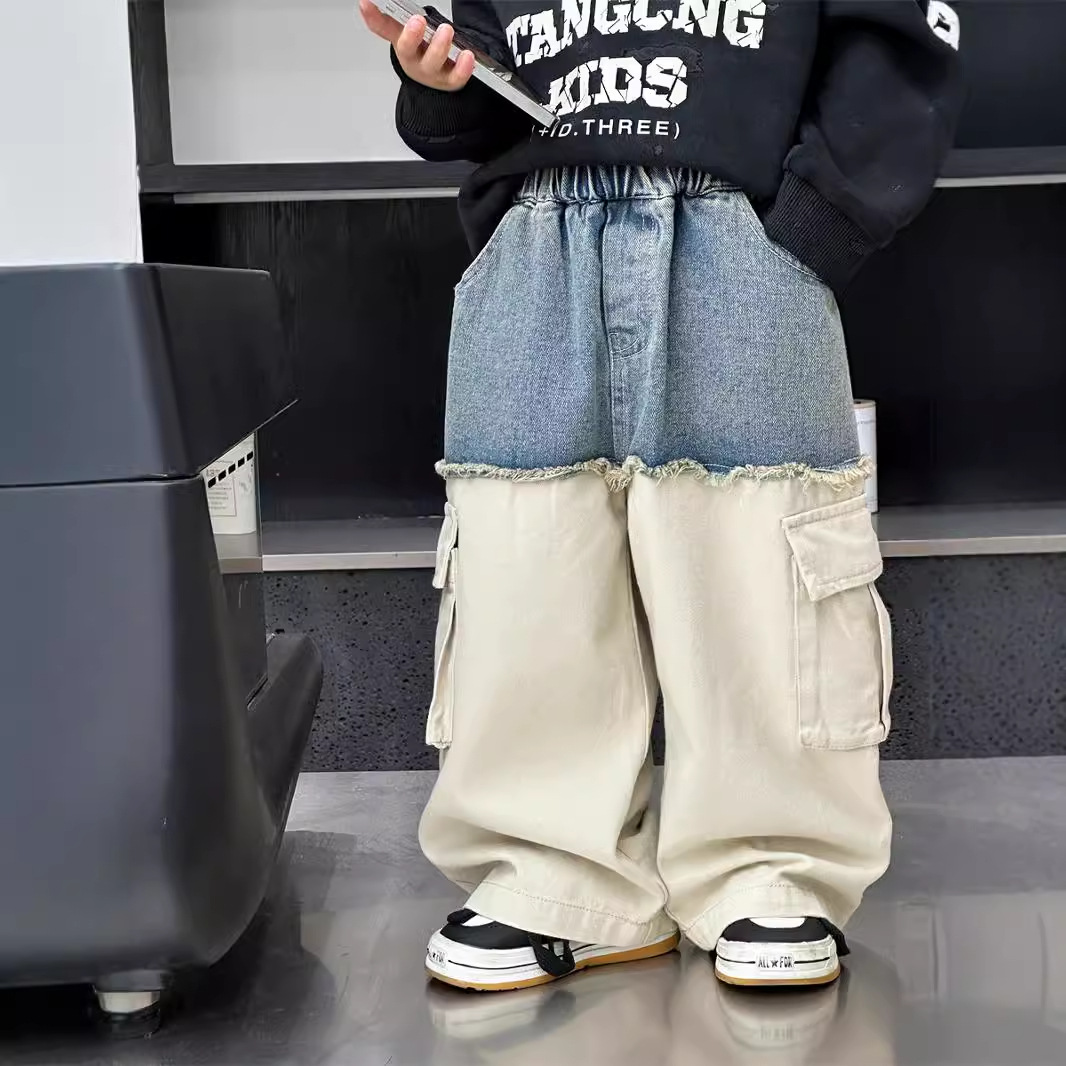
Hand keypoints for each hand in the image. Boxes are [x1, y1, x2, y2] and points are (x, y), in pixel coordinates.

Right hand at [358, 0, 475, 90]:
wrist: (435, 78)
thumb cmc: (420, 51)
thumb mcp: (402, 33)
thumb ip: (384, 19)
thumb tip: (365, 3)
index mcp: (402, 46)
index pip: (385, 31)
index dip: (376, 19)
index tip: (370, 4)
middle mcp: (414, 61)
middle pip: (408, 51)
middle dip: (412, 36)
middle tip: (418, 21)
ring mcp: (432, 72)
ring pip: (433, 63)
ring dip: (439, 46)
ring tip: (446, 31)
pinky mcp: (450, 80)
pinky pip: (456, 77)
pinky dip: (463, 68)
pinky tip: (467, 55)